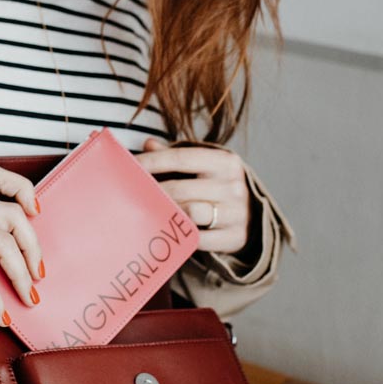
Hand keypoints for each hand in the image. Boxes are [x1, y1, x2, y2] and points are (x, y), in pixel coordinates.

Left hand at [135, 137, 251, 255]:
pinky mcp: (234, 237)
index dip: (153, 162)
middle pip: (180, 189)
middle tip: (130, 196)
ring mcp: (236, 213)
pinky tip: (165, 231)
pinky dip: (179, 236)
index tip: (130, 166)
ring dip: (164, 213)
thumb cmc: (217, 188)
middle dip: (152, 193)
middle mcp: (233, 185)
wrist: (252, 218)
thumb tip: (148, 144)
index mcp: (225, 161)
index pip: (181, 158)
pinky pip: (198, 239)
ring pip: (190, 213)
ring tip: (145, 213)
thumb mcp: (205, 167)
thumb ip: (176, 157)